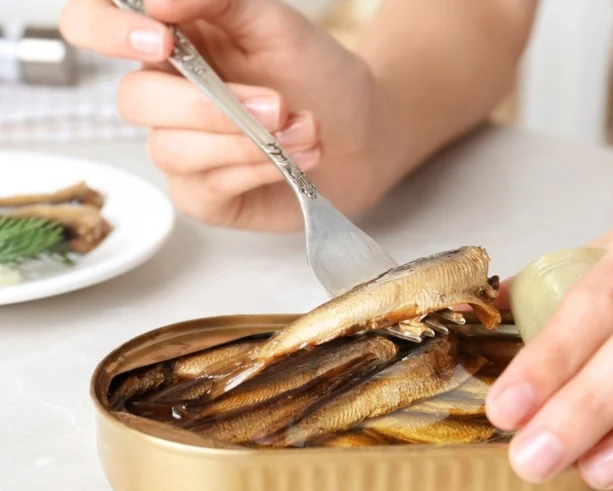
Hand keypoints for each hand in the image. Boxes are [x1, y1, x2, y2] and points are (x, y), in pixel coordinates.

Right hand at [59, 0, 399, 231]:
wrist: (363, 134)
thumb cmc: (319, 76)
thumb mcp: (275, 23)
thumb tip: (156, 2)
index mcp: (172, 44)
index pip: (93, 25)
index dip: (106, 32)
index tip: (161, 42)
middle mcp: (166, 96)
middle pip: (134, 102)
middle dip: (209, 108)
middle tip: (277, 106)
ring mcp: (181, 148)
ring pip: (171, 150)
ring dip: (246, 143)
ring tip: (305, 131)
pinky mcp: (204, 194)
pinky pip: (204, 186)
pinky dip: (253, 172)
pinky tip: (291, 162)